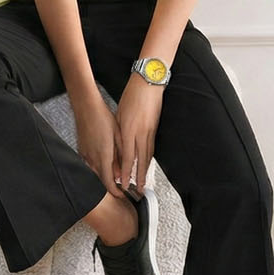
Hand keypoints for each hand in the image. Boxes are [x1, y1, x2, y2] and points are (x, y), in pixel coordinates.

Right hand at [71, 95, 129, 202]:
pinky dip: (97, 169)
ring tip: (113, 177)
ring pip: (94, 173)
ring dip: (103, 178)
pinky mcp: (81, 150)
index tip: (121, 195)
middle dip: (110, 187)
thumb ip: (120, 157)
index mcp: (103, 156)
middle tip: (119, 188)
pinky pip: (89, 165)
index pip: (108, 182)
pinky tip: (103, 164)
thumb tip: (122, 173)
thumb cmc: (103, 118)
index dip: (115, 192)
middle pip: (100, 180)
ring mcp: (84, 155)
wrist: (86, 108)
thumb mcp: (118, 137)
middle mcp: (92, 159)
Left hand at [114, 76, 163, 195]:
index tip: (123, 183)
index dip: (126, 172)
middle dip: (139, 177)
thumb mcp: (119, 114)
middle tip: (138, 190)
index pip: (127, 156)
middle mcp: (140, 133)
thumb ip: (119, 133)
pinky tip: (147, 165)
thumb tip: (118, 149)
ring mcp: (150, 131)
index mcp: (128, 130)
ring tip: (143, 182)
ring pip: (147, 155)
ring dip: (145, 170)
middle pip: (140, 160)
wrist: (148, 83)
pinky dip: (149, 158)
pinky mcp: (155, 128)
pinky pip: (151, 147)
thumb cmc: (131, 96)